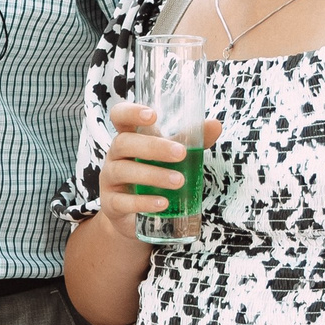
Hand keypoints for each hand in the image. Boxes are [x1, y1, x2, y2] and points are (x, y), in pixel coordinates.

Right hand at [94, 101, 221, 220]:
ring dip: (153, 175)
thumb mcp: (170, 155)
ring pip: (123, 171)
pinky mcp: (111, 204)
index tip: (152, 115)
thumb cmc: (152, 173)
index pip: (119, 117)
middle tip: (181, 154)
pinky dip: (143, 202)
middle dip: (153, 147)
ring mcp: (109, 179)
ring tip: (179, 181)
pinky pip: (122, 201)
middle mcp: (114, 155)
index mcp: (128, 137)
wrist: (132, 212)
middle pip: (123, 143)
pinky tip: (163, 203)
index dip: (130, 112)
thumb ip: (191, 140)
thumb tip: (215, 125)